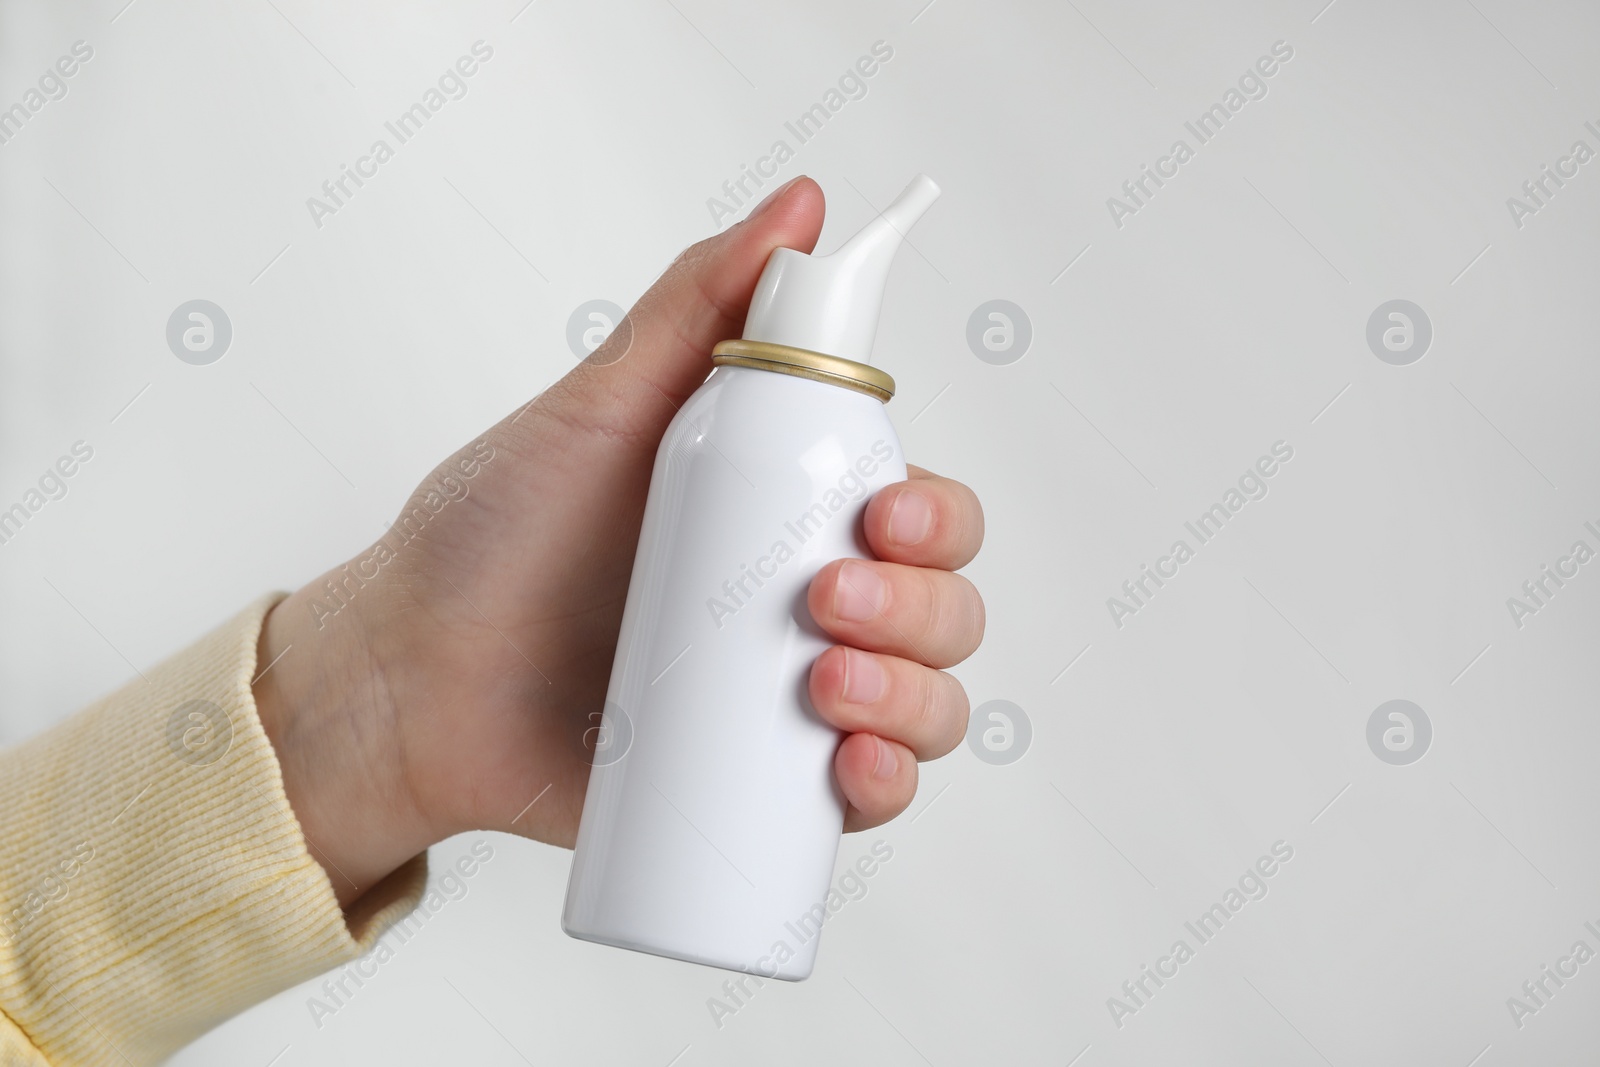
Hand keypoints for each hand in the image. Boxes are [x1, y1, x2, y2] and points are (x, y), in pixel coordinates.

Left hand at [252, 177, 985, 907]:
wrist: (410, 681)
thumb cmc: (491, 539)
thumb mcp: (595, 409)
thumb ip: (693, 306)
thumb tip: (799, 203)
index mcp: (786, 515)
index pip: (922, 513)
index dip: (940, 517)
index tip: (889, 514)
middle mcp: (807, 607)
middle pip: (943, 609)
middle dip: (921, 608)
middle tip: (824, 599)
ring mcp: (788, 705)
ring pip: (928, 704)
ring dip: (915, 699)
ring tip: (823, 688)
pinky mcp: (758, 789)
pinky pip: (867, 799)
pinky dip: (888, 789)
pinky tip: (853, 770)